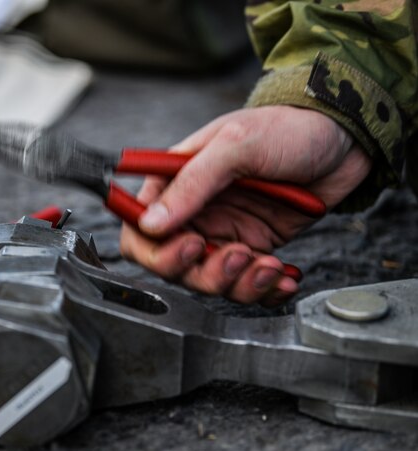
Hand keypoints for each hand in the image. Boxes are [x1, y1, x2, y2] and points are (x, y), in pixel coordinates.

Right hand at [119, 105, 371, 305]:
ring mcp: (223, 233)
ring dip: (237, 282)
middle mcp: (194, 212)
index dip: (154, 249)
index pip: (138, 228)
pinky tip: (282, 276)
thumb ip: (191, 183)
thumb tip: (150, 221)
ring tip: (267, 264)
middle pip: (171, 265)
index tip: (190, 246)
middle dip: (203, 272)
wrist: (344, 139)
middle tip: (237, 256)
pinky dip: (262, 289)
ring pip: (208, 281)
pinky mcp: (253, 248)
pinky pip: (244, 284)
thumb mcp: (236, 144)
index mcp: (176, 182)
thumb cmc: (289, 128)